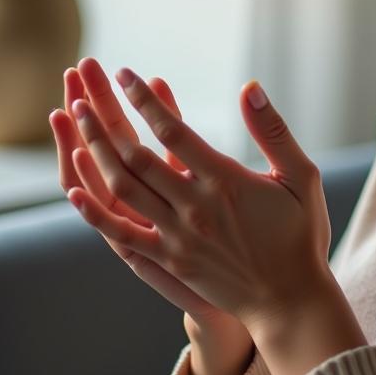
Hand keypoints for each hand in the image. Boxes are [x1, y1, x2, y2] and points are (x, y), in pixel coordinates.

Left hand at [65, 69, 332, 334]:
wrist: (290, 300)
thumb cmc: (300, 234)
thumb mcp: (300, 176)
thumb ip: (273, 131)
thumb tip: (250, 87)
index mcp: (226, 181)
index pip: (174, 132)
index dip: (145, 101)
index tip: (125, 74)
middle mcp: (195, 207)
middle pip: (137, 156)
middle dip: (107, 120)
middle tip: (85, 91)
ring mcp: (177, 236)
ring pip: (123, 188)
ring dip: (96, 152)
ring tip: (78, 122)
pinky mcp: (169, 260)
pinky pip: (122, 234)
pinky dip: (95, 212)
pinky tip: (75, 191)